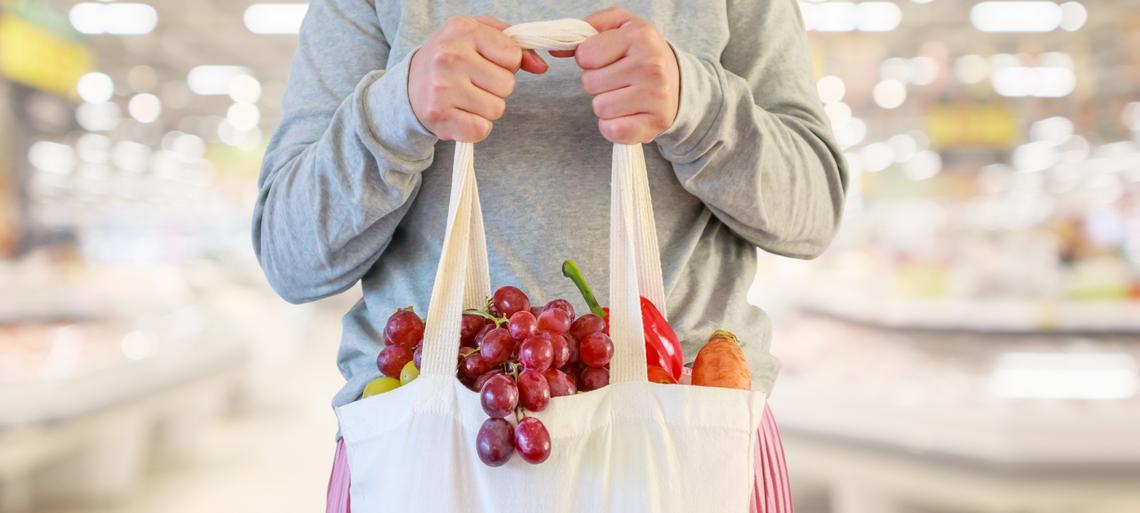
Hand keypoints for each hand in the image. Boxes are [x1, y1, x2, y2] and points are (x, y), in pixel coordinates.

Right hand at [409, 16, 547, 141]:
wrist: (409, 85)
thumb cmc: (452, 58)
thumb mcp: (479, 37)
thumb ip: (514, 44)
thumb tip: (541, 66)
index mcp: (463, 30)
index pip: (513, 55)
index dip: (506, 64)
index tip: (487, 63)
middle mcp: (450, 57)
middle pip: (507, 85)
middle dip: (496, 88)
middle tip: (474, 83)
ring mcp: (442, 88)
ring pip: (497, 109)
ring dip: (487, 108)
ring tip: (466, 97)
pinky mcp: (439, 117)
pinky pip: (482, 130)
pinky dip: (476, 127)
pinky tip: (461, 114)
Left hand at [552, 8, 680, 143]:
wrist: (677, 78)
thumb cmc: (639, 51)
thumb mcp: (618, 26)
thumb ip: (584, 29)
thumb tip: (556, 50)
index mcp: (640, 36)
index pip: (585, 55)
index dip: (588, 59)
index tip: (605, 59)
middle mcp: (651, 65)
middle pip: (590, 83)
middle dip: (596, 82)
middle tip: (616, 79)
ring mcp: (657, 96)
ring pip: (600, 108)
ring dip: (605, 104)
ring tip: (623, 95)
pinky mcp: (657, 122)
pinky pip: (613, 131)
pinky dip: (612, 126)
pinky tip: (626, 114)